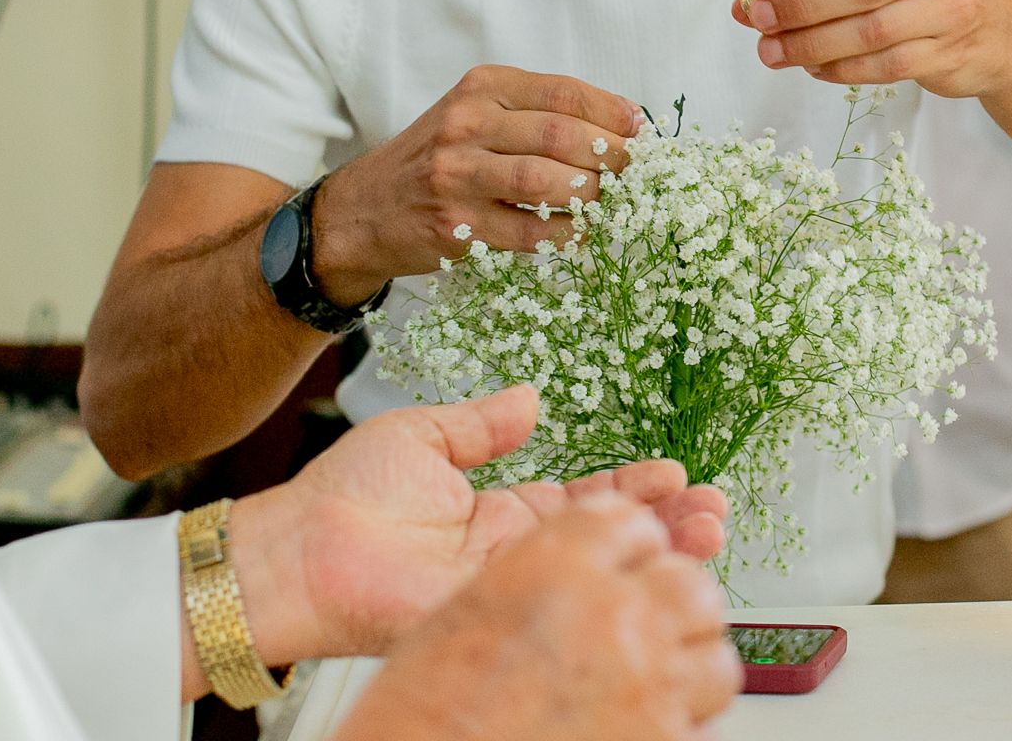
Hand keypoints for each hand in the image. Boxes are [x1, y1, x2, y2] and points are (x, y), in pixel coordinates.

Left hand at [230, 386, 728, 665]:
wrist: (298, 546)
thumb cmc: (342, 495)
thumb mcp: (424, 437)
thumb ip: (483, 425)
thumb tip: (532, 397)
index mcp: (501, 511)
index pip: (588, 500)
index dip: (636, 489)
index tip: (677, 475)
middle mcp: (514, 553)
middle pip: (611, 542)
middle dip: (667, 526)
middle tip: (712, 509)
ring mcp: (510, 588)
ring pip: (600, 575)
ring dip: (656, 556)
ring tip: (705, 533)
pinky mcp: (495, 614)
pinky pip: (563, 606)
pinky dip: (610, 589)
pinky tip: (650, 570)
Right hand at [311, 66, 641, 305]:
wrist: (363, 210)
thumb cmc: (435, 162)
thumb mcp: (475, 117)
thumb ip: (535, 115)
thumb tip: (622, 127)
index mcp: (480, 88)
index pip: (562, 92)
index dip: (612, 112)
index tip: (641, 131)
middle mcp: (466, 123)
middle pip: (561, 134)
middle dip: (611, 156)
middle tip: (634, 174)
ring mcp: (457, 174)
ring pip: (547, 180)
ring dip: (590, 195)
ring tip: (606, 203)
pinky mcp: (454, 223)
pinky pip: (529, 230)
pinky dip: (565, 234)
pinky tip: (578, 234)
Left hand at [730, 0, 1011, 98]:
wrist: (998, 24)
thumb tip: (742, 6)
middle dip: (802, 3)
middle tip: (758, 16)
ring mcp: (952, 7)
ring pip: (873, 31)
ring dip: (812, 44)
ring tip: (771, 51)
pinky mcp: (951, 52)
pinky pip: (886, 65)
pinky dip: (841, 68)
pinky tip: (811, 66)